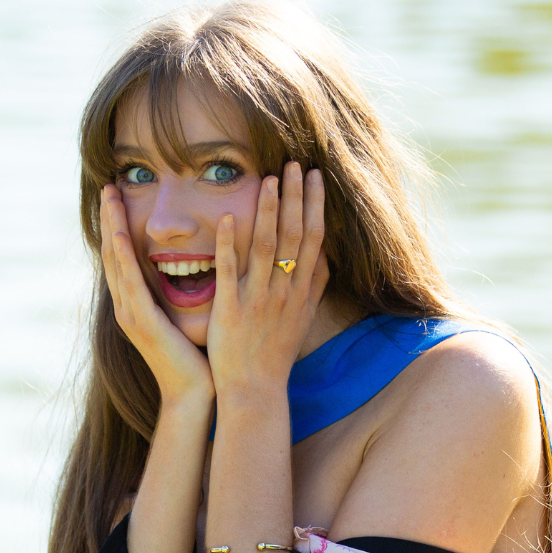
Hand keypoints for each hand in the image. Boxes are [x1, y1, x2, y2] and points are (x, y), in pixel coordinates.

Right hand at [99, 183, 213, 401]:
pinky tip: (121, 235)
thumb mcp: (183, 316)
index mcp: (137, 304)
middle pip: (113, 253)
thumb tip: (193, 264)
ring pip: (117, 262)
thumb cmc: (195, 358)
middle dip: (110, 218)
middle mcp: (127, 306)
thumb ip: (180, 292)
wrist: (193, 395)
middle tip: (107, 186)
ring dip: (112, 227)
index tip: (118, 197)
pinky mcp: (143, 323)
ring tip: (109, 198)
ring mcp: (131, 314)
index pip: (123, 257)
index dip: (118, 225)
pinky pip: (131, 284)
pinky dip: (124, 258)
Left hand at [207, 162, 328, 393]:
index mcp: (301, 291)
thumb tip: (326, 255)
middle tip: (294, 163)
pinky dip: (228, 245)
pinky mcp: (230, 309)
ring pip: (266, 248)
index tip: (314, 176)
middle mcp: (284, 291)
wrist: (255, 389)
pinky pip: (229, 272)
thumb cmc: (277, 352)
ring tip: (269, 180)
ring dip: (267, 211)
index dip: (314, 205)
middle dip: (295, 197)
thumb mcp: (304, 317)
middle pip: (293, 236)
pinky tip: (225, 218)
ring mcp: (258, 299)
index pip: (313, 239)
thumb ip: (315, 285)